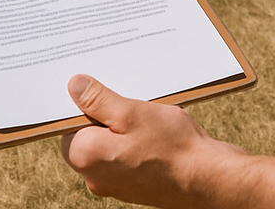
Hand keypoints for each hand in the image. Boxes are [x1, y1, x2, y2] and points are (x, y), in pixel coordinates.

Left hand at [60, 74, 242, 206]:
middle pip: (87, 135)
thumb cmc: (170, 145)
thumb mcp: (130, 112)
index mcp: (85, 156)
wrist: (207, 180)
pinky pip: (124, 157)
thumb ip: (97, 100)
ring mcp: (114, 184)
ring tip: (145, 115)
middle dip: (104, 115)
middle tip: (127, 101)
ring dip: (122, 128)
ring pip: (108, 145)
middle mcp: (94, 176)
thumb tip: (73, 86)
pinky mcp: (133, 186)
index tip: (99, 89)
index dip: (82, 105)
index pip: (67, 125)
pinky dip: (134, 143)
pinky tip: (154, 133)